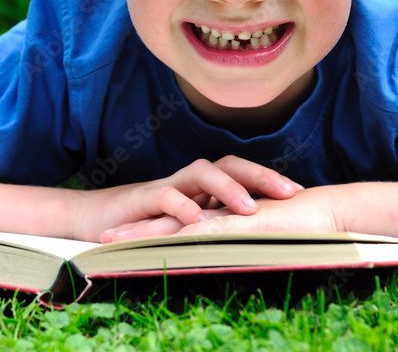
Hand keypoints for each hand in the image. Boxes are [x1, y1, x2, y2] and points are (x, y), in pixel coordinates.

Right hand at [74, 156, 302, 241]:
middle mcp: (190, 180)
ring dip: (227, 189)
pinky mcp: (144, 198)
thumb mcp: (190, 226)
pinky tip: (200, 221)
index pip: (242, 171)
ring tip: (250, 208)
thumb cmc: (149, 224)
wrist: (98, 217)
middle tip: (289, 193)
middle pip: (229, 164)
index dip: (269, 178)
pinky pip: (167, 196)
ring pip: (201, 174)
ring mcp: (168, 185)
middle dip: (260, 176)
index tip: (300, 193)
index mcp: (204, 185)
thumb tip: (258, 233)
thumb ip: (217, 223)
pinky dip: (184, 207)